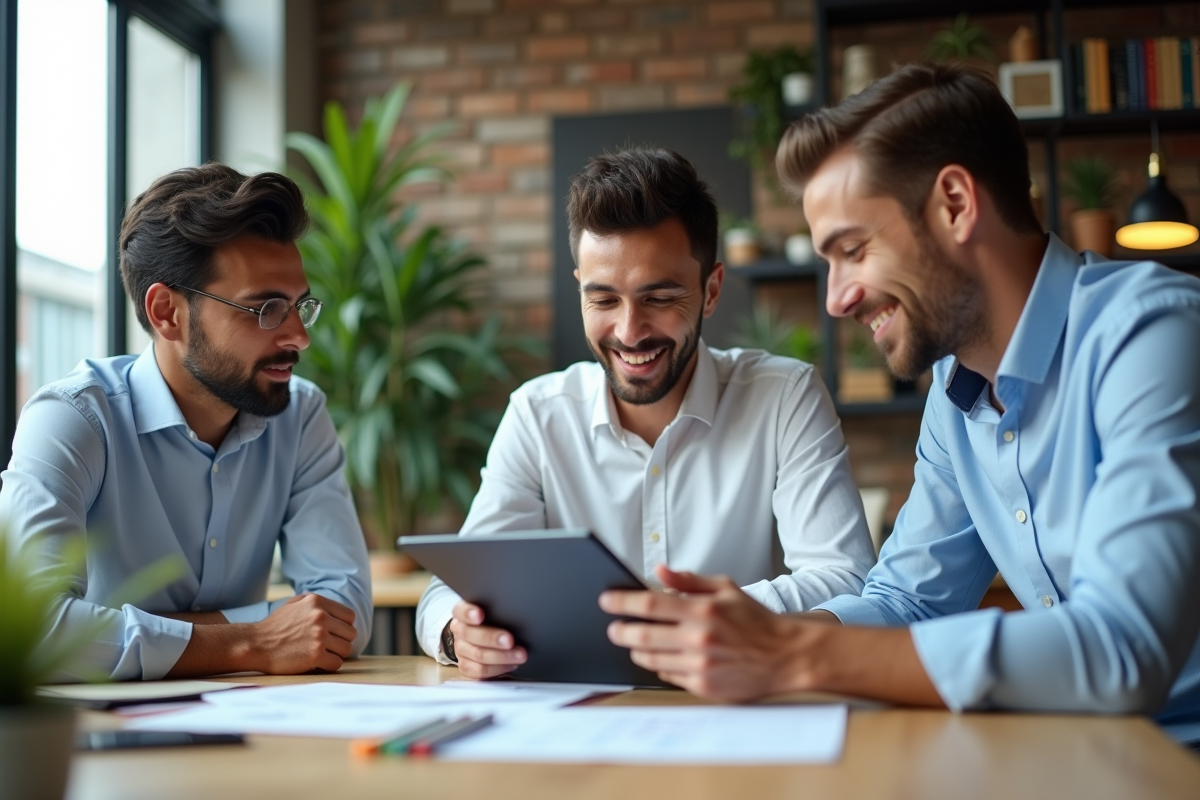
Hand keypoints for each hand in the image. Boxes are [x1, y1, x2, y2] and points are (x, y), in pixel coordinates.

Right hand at [250, 593, 357, 673]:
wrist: (255, 644)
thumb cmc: (275, 626)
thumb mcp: (295, 603)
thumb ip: (317, 603)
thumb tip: (339, 611)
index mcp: (317, 602)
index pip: (350, 616)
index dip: (344, 627)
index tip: (334, 634)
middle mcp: (320, 617)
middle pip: (350, 633)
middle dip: (341, 641)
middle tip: (327, 646)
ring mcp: (319, 636)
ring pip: (346, 649)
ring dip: (336, 654)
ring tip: (322, 654)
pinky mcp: (315, 655)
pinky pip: (337, 663)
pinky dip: (329, 665)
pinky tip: (317, 663)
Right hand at [448, 601, 525, 678]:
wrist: (478, 638)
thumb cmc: (490, 620)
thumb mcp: (492, 610)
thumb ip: (498, 610)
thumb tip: (519, 610)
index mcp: (462, 613)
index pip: (461, 610)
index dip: (469, 613)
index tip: (480, 615)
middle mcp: (460, 631)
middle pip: (470, 634)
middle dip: (492, 638)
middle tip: (510, 640)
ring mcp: (461, 650)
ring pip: (478, 655)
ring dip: (501, 656)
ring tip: (520, 655)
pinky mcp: (466, 666)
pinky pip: (480, 671)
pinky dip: (498, 669)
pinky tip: (511, 664)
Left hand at [601, 565, 819, 701]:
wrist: (786, 656)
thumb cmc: (757, 621)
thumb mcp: (727, 589)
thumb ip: (689, 581)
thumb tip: (658, 571)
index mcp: (703, 610)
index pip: (650, 603)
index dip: (622, 602)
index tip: (606, 600)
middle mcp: (699, 639)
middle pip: (642, 634)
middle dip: (620, 630)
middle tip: (613, 627)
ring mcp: (700, 666)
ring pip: (650, 658)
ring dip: (636, 649)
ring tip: (634, 641)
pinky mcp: (703, 687)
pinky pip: (667, 675)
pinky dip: (659, 665)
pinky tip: (661, 656)